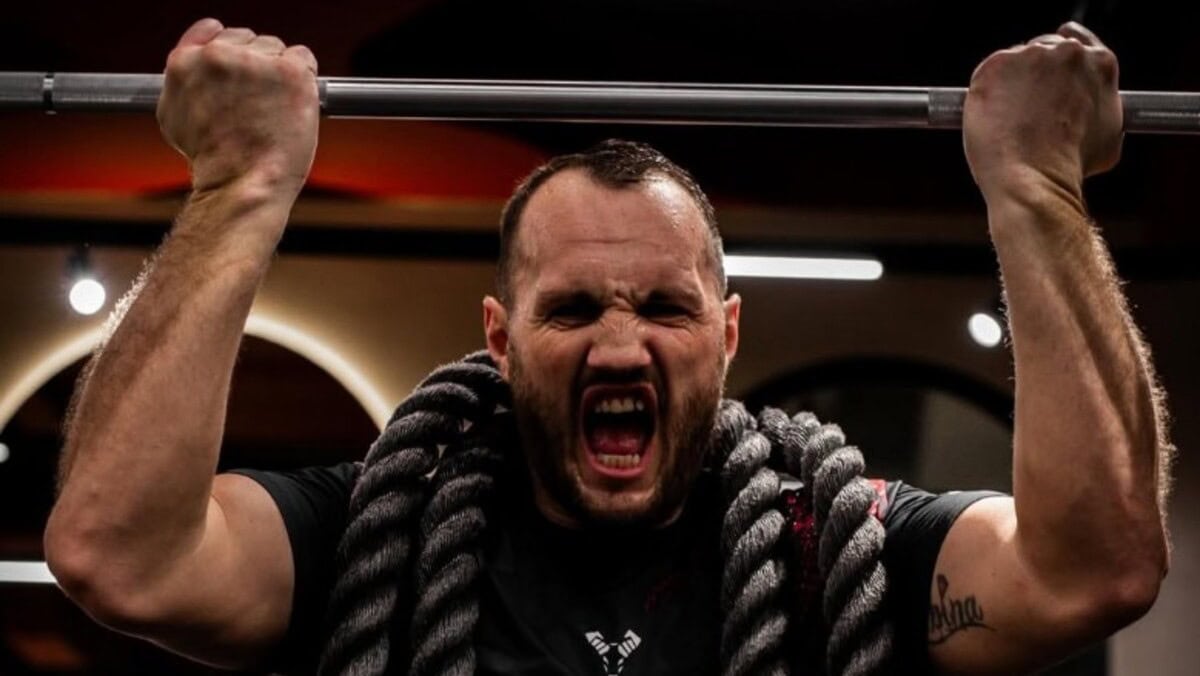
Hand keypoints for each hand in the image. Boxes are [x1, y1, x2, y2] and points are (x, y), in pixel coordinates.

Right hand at [157, 18, 319, 197]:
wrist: (241, 182)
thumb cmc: (213, 160)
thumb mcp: (174, 116)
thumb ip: (185, 81)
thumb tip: (196, 62)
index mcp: (186, 61)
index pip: (213, 30)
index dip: (231, 49)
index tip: (240, 66)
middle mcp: (219, 56)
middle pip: (249, 39)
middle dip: (256, 64)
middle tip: (259, 100)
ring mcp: (256, 62)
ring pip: (277, 48)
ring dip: (280, 72)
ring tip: (274, 108)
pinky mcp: (290, 71)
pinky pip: (303, 57)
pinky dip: (304, 78)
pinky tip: (293, 101)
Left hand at [963, 22, 1121, 205]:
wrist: (1035, 175)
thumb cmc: (1072, 164)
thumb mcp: (1110, 133)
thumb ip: (1100, 106)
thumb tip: (1089, 111)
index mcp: (1100, 63)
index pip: (1080, 40)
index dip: (1063, 51)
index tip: (1051, 59)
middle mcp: (1068, 52)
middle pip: (1044, 48)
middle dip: (1034, 72)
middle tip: (1026, 105)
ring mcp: (1030, 56)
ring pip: (1015, 61)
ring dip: (1010, 82)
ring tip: (1010, 119)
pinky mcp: (996, 65)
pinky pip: (988, 73)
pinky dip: (987, 91)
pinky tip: (993, 116)